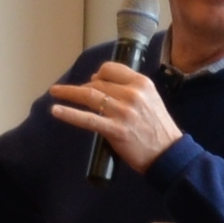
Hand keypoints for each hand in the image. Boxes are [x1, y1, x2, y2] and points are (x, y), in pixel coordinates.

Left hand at [40, 59, 181, 173]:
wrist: (168, 153)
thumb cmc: (158, 127)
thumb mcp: (150, 99)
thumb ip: (130, 89)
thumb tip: (101, 82)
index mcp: (141, 83)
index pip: (110, 69)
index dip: (98, 74)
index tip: (92, 80)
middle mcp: (132, 94)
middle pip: (98, 83)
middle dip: (83, 87)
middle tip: (76, 94)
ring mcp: (123, 112)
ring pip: (89, 96)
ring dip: (69, 93)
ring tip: (55, 92)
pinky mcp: (115, 130)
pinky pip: (87, 119)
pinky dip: (69, 113)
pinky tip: (56, 111)